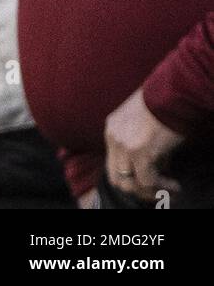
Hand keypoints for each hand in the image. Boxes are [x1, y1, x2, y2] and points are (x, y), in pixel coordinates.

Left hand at [103, 86, 183, 201]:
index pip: (112, 163)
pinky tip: (174, 185)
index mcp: (111, 129)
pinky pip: (147, 181)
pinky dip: (162, 188)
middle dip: (136, 189)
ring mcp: (124, 146)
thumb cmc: (161, 106)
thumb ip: (144, 146)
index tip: (148, 182)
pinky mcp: (140, 152)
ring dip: (149, 191)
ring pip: (129, 184)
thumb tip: (157, 167)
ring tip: (168, 189)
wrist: (170, 94)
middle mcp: (113, 138)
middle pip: (115, 177)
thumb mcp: (143, 125)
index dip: (130, 177)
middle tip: (156, 191)